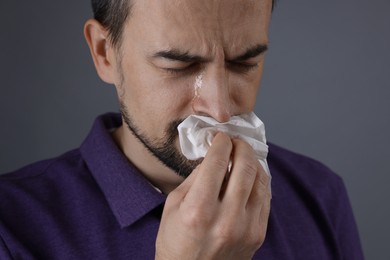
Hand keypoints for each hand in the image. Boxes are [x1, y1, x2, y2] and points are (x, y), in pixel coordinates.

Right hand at [155, 132, 270, 259]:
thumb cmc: (176, 242)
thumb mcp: (173, 206)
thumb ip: (195, 179)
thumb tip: (213, 156)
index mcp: (198, 211)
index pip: (217, 163)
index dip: (221, 143)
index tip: (220, 137)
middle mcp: (226, 220)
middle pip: (244, 167)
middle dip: (241, 147)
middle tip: (235, 142)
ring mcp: (246, 229)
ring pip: (260, 180)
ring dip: (253, 162)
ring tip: (243, 156)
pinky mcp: (258, 235)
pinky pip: (265, 197)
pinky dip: (260, 180)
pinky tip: (251, 175)